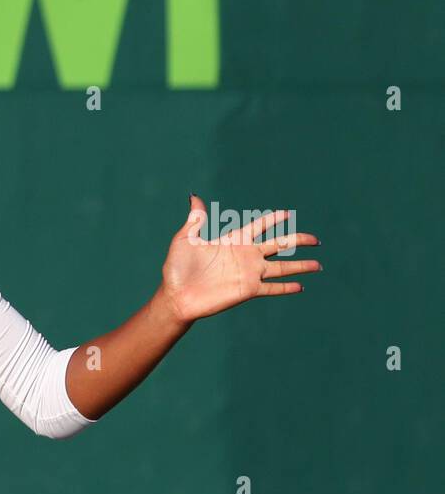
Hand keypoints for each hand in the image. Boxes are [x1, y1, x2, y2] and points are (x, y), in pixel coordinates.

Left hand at [158, 194, 322, 323]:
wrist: (176, 296)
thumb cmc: (178, 269)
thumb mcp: (185, 239)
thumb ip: (196, 219)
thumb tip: (194, 196)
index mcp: (233, 241)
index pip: (260, 227)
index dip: (274, 219)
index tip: (289, 213)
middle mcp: (245, 256)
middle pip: (278, 245)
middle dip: (298, 241)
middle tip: (316, 240)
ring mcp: (249, 274)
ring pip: (281, 266)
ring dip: (300, 266)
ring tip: (318, 264)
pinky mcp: (248, 290)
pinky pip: (272, 288)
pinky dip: (286, 287)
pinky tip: (301, 286)